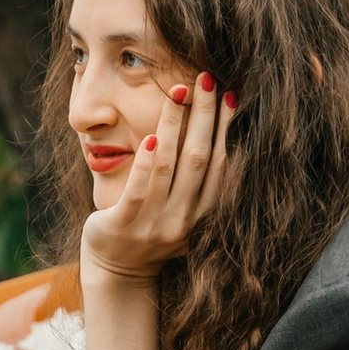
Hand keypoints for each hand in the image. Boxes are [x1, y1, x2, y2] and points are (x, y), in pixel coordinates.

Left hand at [81, 70, 234, 286]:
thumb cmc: (151, 229)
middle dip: (205, 116)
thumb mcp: (182, 210)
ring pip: (168, 168)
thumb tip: (214, 126)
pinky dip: (145, 164)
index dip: (227, 128)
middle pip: (199, 159)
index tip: (231, 94)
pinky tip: (149, 138)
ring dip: (174, 126)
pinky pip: (137, 191)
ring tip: (178, 92)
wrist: (117, 270)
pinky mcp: (124, 226)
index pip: (221, 164)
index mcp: (203, 215)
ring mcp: (153, 225)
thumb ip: (197, 180)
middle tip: (207, 79)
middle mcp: (183, 221)